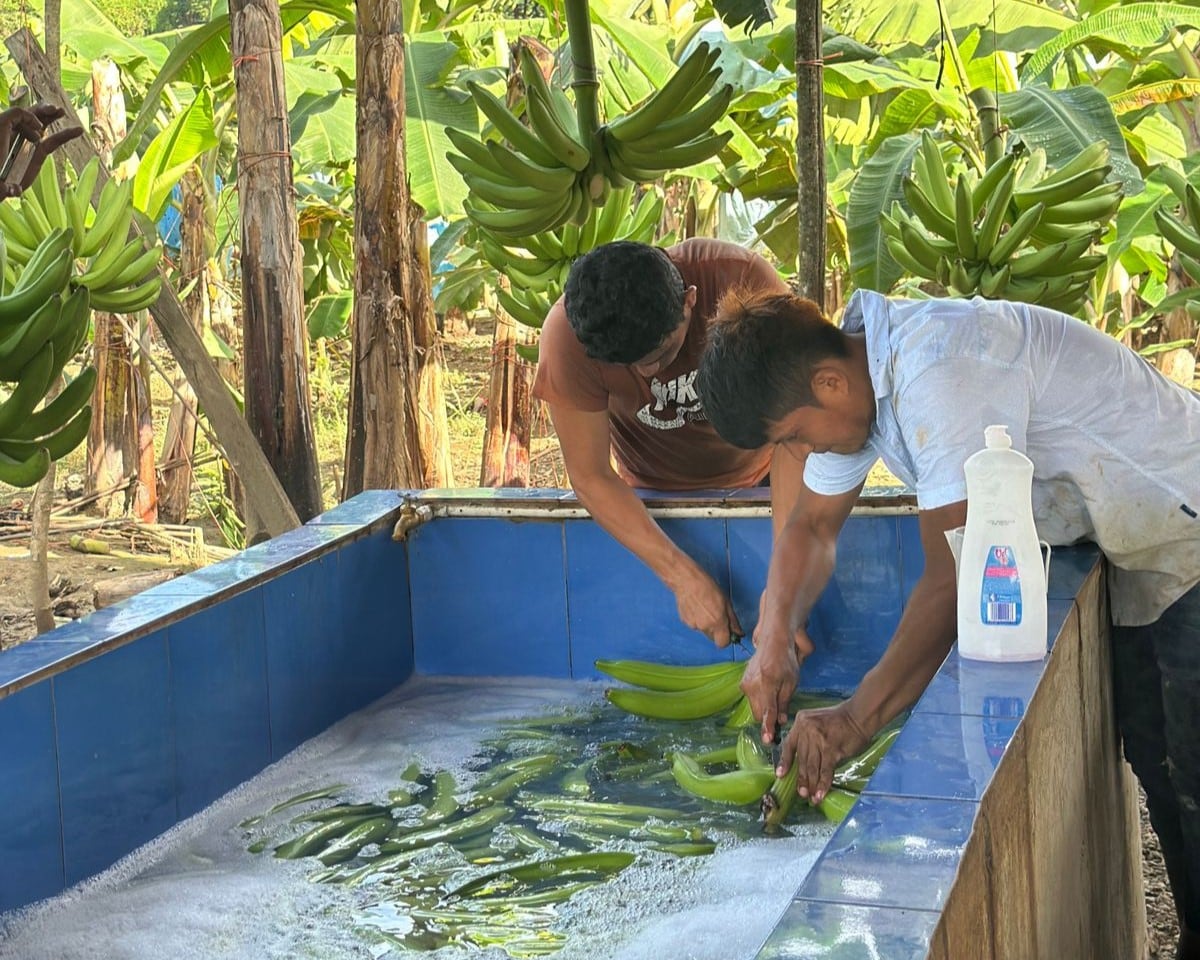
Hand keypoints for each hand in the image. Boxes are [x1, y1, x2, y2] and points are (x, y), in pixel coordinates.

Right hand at [672, 568, 742, 646]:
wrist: (686, 581)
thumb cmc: (708, 587)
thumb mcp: (726, 602)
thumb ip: (733, 621)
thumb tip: (739, 633)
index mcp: (717, 622)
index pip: (723, 643)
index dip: (727, 639)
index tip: (728, 631)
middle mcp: (705, 627)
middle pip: (713, 638)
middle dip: (717, 631)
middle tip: (717, 616)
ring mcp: (693, 625)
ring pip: (704, 631)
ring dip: (707, 624)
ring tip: (705, 608)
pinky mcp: (685, 621)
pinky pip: (695, 625)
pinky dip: (697, 619)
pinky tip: (696, 607)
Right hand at [745, 615, 813, 743]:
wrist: (772, 642)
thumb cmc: (785, 661)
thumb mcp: (791, 682)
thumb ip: (784, 702)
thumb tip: (780, 721)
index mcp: (767, 684)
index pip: (767, 710)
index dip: (768, 727)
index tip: (768, 740)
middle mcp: (753, 685)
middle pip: (758, 713)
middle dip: (767, 717)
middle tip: (780, 714)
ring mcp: (745, 683)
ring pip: (753, 707)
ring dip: (763, 708)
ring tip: (774, 695)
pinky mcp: (743, 682)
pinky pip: (750, 699)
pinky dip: (759, 700)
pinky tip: (767, 689)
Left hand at [777, 704, 869, 803]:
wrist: (858, 716)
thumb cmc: (839, 721)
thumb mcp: (816, 721)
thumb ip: (807, 737)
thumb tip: (802, 762)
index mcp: (801, 722)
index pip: (789, 744)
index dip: (784, 762)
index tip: (780, 775)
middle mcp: (807, 730)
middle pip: (801, 759)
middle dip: (801, 779)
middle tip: (801, 793)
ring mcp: (819, 740)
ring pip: (812, 767)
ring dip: (812, 784)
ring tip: (812, 797)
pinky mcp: (832, 749)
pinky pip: (825, 770)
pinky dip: (823, 784)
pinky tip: (821, 793)